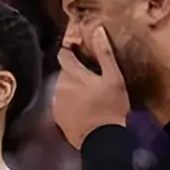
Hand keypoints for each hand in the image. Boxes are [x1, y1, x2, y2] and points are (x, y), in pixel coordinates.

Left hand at [53, 25, 129, 149]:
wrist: (101, 140)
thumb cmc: (111, 107)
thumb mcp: (114, 78)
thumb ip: (104, 53)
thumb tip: (97, 29)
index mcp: (72, 73)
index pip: (63, 54)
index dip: (71, 51)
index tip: (81, 53)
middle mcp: (59, 85)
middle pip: (64, 72)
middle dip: (74, 73)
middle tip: (90, 80)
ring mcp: (56, 103)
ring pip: (61, 88)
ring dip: (70, 88)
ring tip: (86, 96)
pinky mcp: (56, 117)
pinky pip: (61, 104)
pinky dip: (68, 103)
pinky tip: (81, 109)